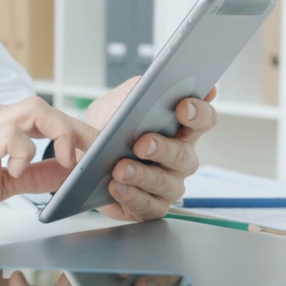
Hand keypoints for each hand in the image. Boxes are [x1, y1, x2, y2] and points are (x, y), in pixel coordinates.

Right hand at [0, 97, 97, 235]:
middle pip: (44, 107)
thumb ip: (34, 173)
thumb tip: (66, 172)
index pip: (44, 117)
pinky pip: (13, 134)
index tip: (94, 148)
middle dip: (76, 128)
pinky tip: (19, 171)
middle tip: (94, 152)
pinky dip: (26, 151)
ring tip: (68, 158)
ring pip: (34, 109)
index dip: (73, 130)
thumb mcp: (4, 182)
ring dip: (60, 132)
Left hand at [85, 77, 216, 221]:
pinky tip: (116, 186)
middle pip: (184, 155)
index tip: (182, 107)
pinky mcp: (151, 206)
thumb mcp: (119, 102)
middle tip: (141, 143)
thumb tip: (158, 79)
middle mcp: (181, 158)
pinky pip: (149, 206)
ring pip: (166, 184)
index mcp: (181, 129)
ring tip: (120, 168)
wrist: (82, 155)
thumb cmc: (108, 128)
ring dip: (142, 175)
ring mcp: (169, 185)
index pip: (204, 119)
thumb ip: (138, 89)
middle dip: (163, 148)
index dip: (198, 113)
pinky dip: (131, 196)